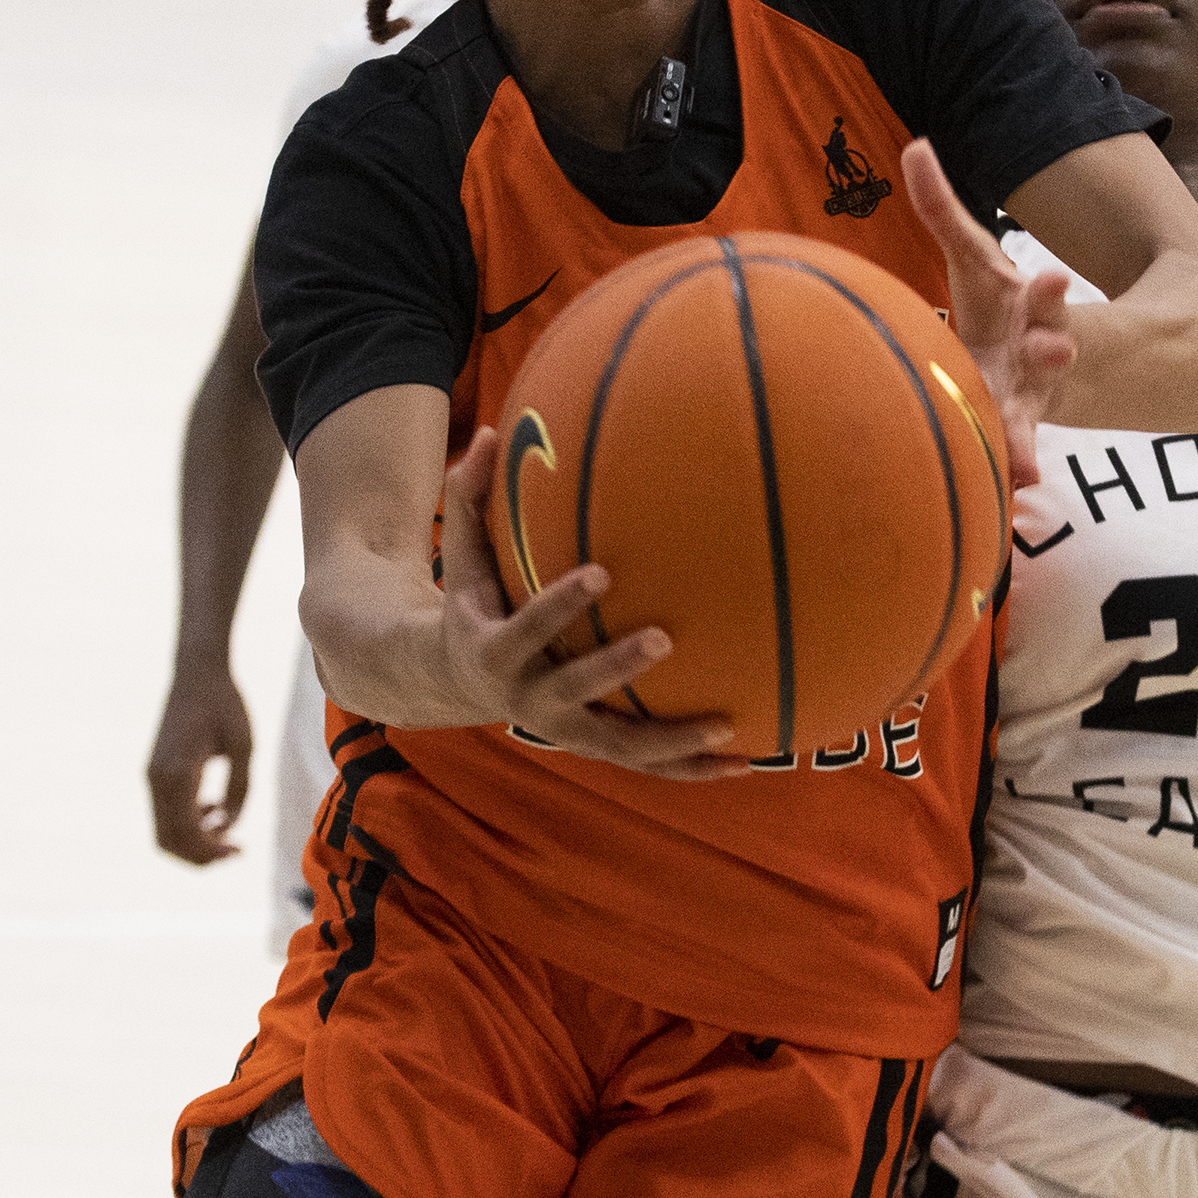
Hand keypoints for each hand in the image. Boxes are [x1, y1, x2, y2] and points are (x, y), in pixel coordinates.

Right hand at [146, 662, 252, 864]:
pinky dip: (187, 822)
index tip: (239, 852)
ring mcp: (151, 776)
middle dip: (200, 856)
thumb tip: (230, 827)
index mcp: (178, 774)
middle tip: (234, 852)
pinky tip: (214, 810)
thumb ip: (240, 789)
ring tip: (227, 832)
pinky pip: (165, 812)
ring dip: (193, 840)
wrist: (197, 672)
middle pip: (168, 841)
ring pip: (163, 830)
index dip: (212, 852)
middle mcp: (157, 779)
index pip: (187, 834)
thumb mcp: (245, 747)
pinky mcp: (154, 772)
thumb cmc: (225, 704)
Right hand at [424, 425, 747, 780]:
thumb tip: (496, 430)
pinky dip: (690, 767)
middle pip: (573, 693)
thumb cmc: (472, 600)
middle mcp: (528, 700)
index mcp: (494, 651)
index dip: (557, 605)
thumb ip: (470, 498)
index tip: (599, 573)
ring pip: (619, 747)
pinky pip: (644, 764)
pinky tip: (745, 761)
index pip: (524, 628)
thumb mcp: (461, 554)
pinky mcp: (592, 746)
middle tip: (664, 638)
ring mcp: (563, 730)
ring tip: (729, 728)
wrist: (451, 683)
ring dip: (672, 742)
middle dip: (615, 669)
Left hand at [901, 139, 1073, 489]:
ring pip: (1032, 415)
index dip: (1049, 289)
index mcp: (1031, 306)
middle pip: (1051, 350)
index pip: (1044, 294)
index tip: (1053, 277)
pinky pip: (1014, 453)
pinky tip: (1011, 492)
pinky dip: (1014, 469)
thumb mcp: (974, 258)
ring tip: (1027, 462)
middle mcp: (1040, 352)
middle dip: (1054, 349)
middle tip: (1053, 349)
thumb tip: (914, 145)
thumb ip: (945, 209)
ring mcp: (1030, 397)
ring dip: (1029, 433)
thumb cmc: (993, 308)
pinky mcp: (1013, 431)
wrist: (1029, 362)